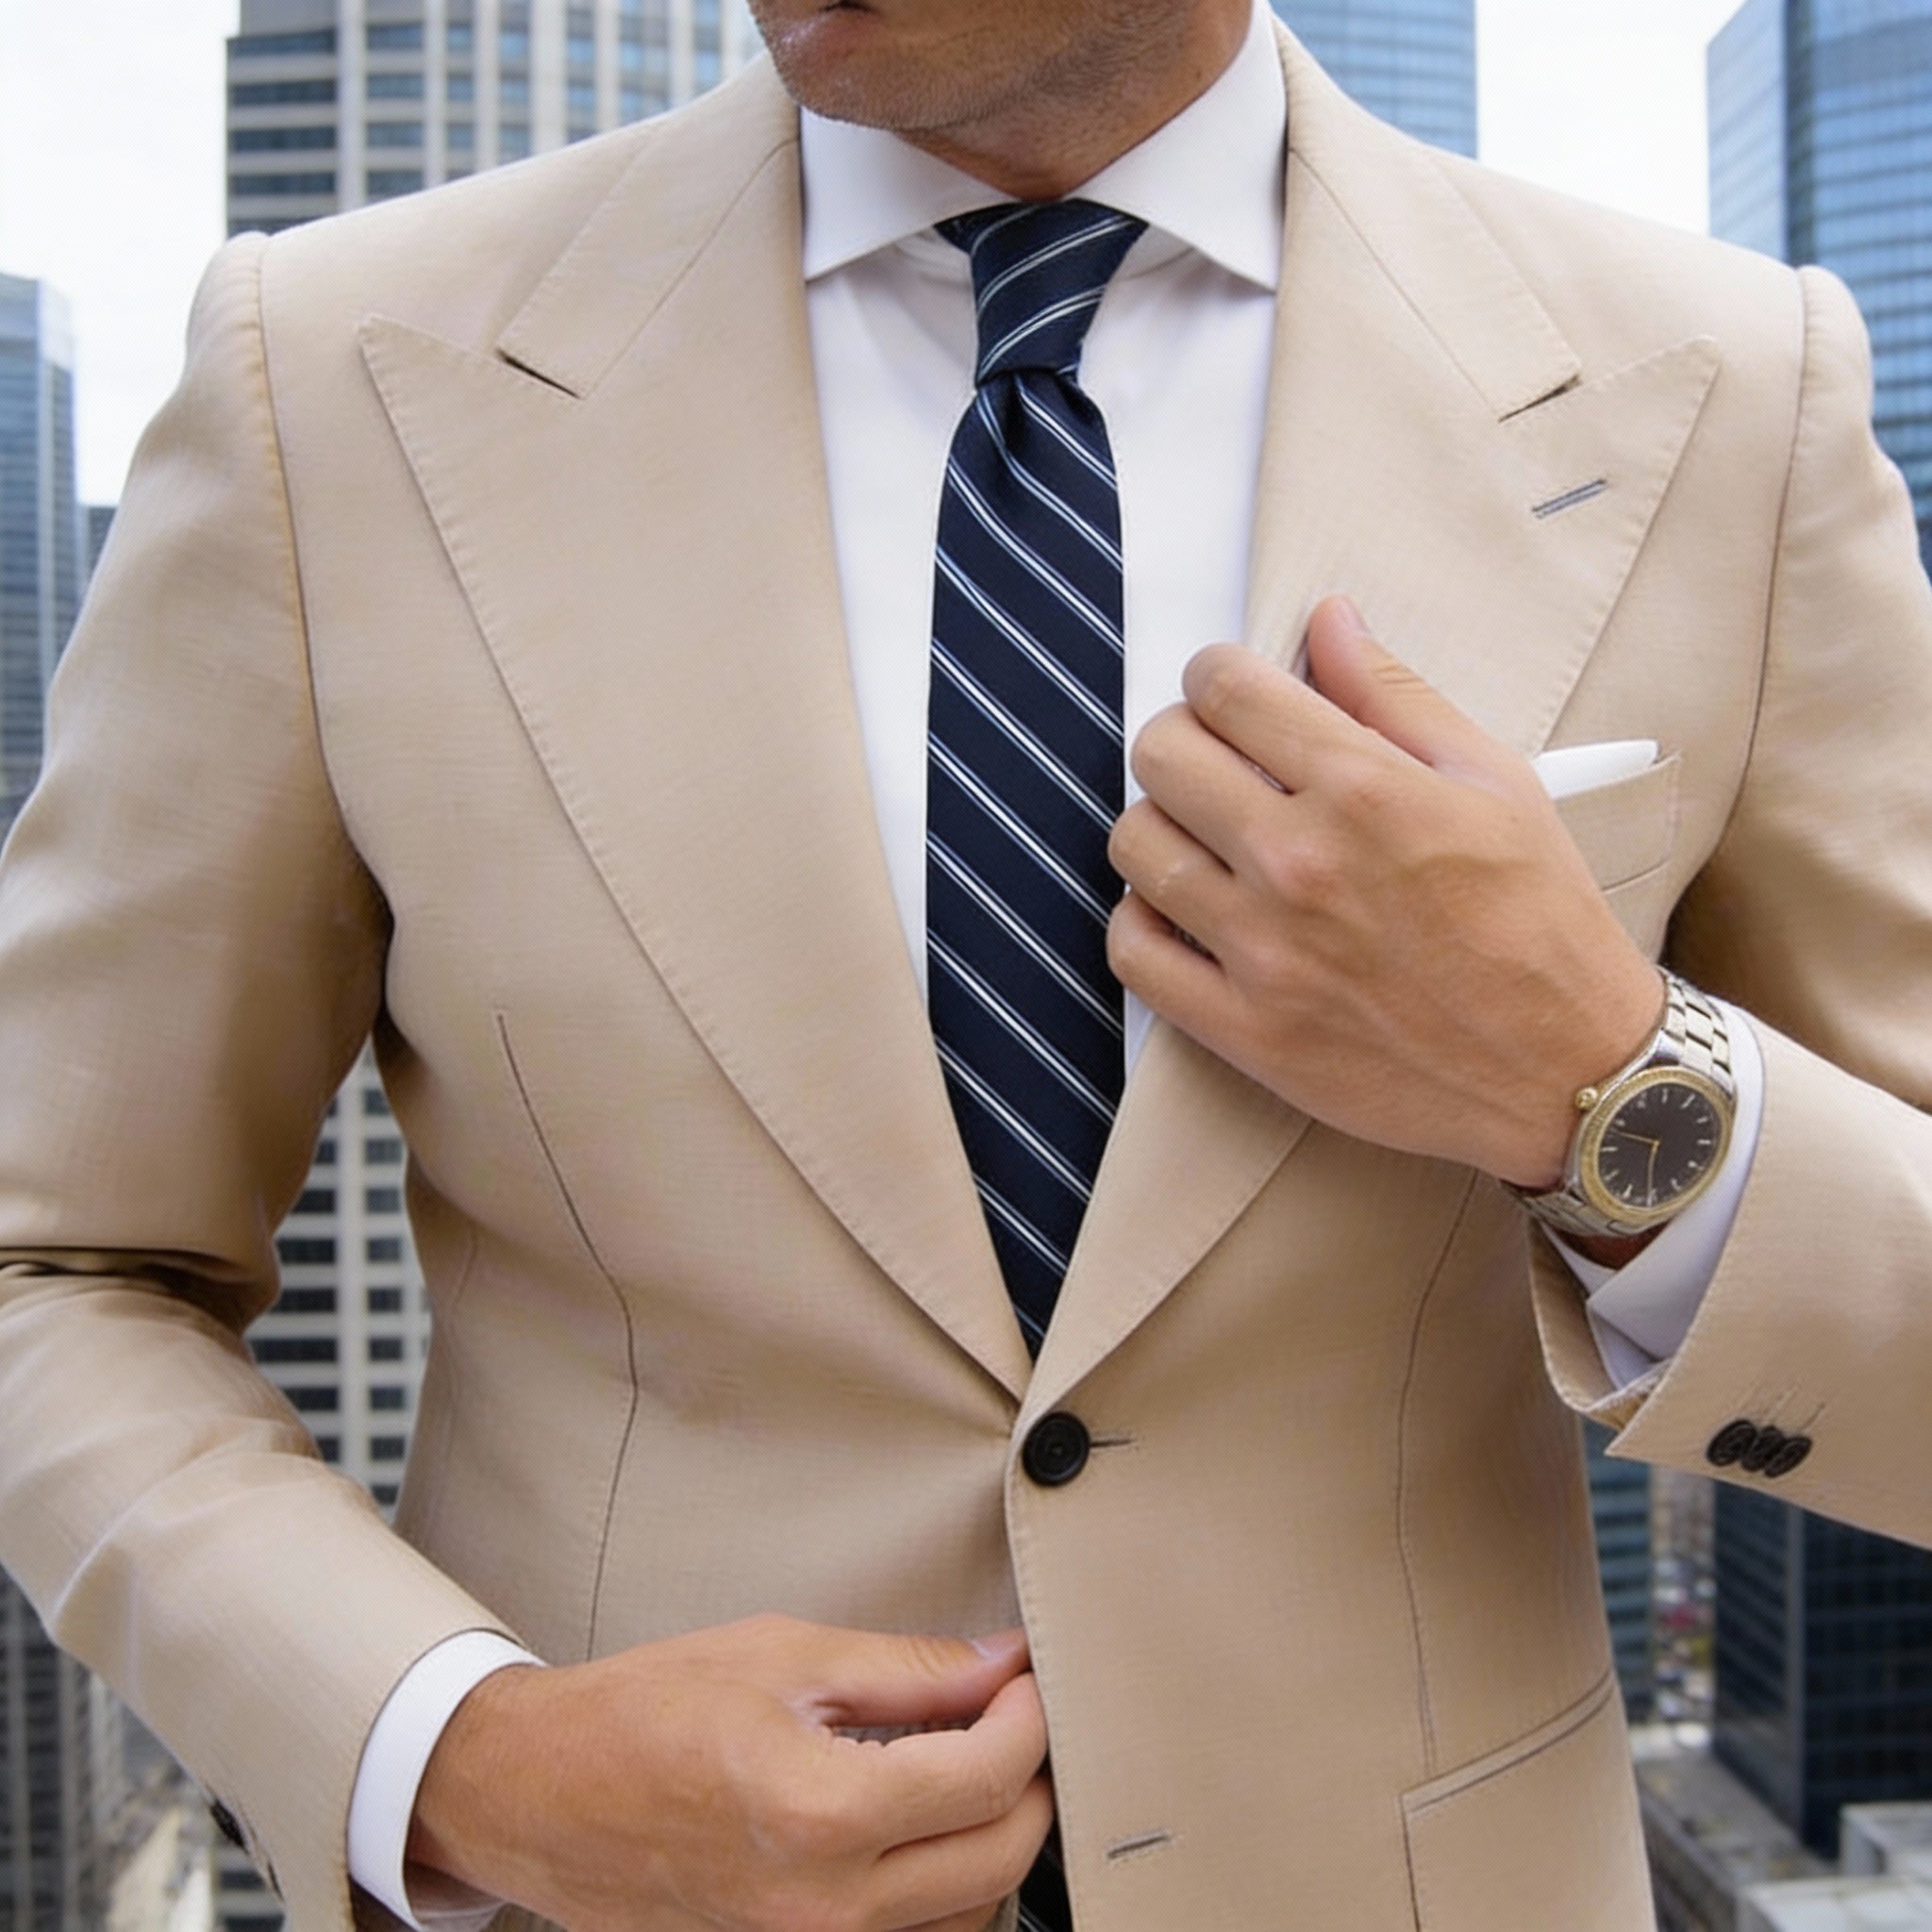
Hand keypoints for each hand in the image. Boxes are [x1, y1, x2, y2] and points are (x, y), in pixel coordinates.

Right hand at [408, 1615, 1051, 1931]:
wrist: (540, 1792)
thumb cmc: (641, 1715)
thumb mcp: (783, 1657)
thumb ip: (907, 1669)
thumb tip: (998, 1663)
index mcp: (818, 1814)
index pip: (986, 1777)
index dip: (1027, 1716)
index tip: (1023, 1678)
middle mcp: (822, 1908)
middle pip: (998, 1859)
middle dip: (1028, 1779)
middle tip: (1009, 1716)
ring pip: (967, 1916)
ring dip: (990, 1840)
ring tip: (966, 1767)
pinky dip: (942, 1889)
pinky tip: (918, 1827)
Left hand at [1107, 595, 1662, 1188]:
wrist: (1567, 1072)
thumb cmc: (1540, 922)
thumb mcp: (1495, 782)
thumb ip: (1394, 695)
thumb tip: (1327, 620)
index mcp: (1364, 790)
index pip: (1225, 688)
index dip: (1216, 674)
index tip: (1231, 693)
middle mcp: (1301, 864)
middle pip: (1162, 755)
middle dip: (1183, 738)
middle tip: (1218, 761)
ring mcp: (1264, 952)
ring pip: (1135, 845)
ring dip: (1160, 825)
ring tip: (1205, 838)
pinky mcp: (1245, 1029)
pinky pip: (1132, 951)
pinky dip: (1142, 920)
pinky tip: (1185, 910)